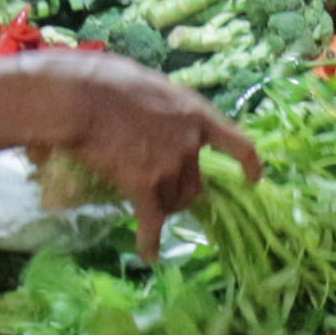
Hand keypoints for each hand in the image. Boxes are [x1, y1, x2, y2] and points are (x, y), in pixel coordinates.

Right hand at [54, 55, 257, 259]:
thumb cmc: (107, 80)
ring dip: (163, 208)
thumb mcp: (152, 86)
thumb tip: (159, 118)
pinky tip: (149, 253)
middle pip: (196, 184)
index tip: (254, 179)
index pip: (237, 143)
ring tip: (145, 207)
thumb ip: (166, 110)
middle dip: (182, 193)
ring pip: (174, 201)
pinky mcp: (143, 183)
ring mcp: (168, 165)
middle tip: (163, 194)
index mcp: (196, 114)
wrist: (81, 96)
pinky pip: (151, 220)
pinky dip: (150, 240)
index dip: (249, 164)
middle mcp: (189, 143)